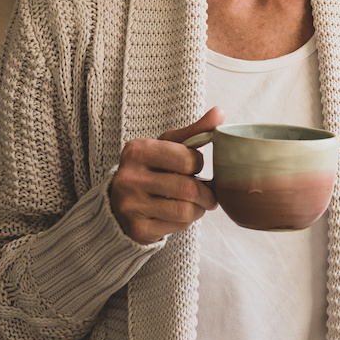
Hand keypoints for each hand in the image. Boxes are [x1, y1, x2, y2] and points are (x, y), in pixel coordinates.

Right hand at [108, 107, 221, 245]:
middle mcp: (129, 176)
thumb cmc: (151, 170)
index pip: (187, 159)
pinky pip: (177, 226)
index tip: (196, 168)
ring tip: (195, 205)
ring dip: (199, 209)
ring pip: (185, 210)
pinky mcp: (137, 227)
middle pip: (188, 188)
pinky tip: (177, 216)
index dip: (199, 165)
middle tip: (208, 195)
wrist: (119, 204)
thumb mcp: (167, 147)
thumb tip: (220, 112)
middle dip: (206, 194)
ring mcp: (130, 204)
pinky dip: (185, 222)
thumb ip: (194, 132)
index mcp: (138, 150)